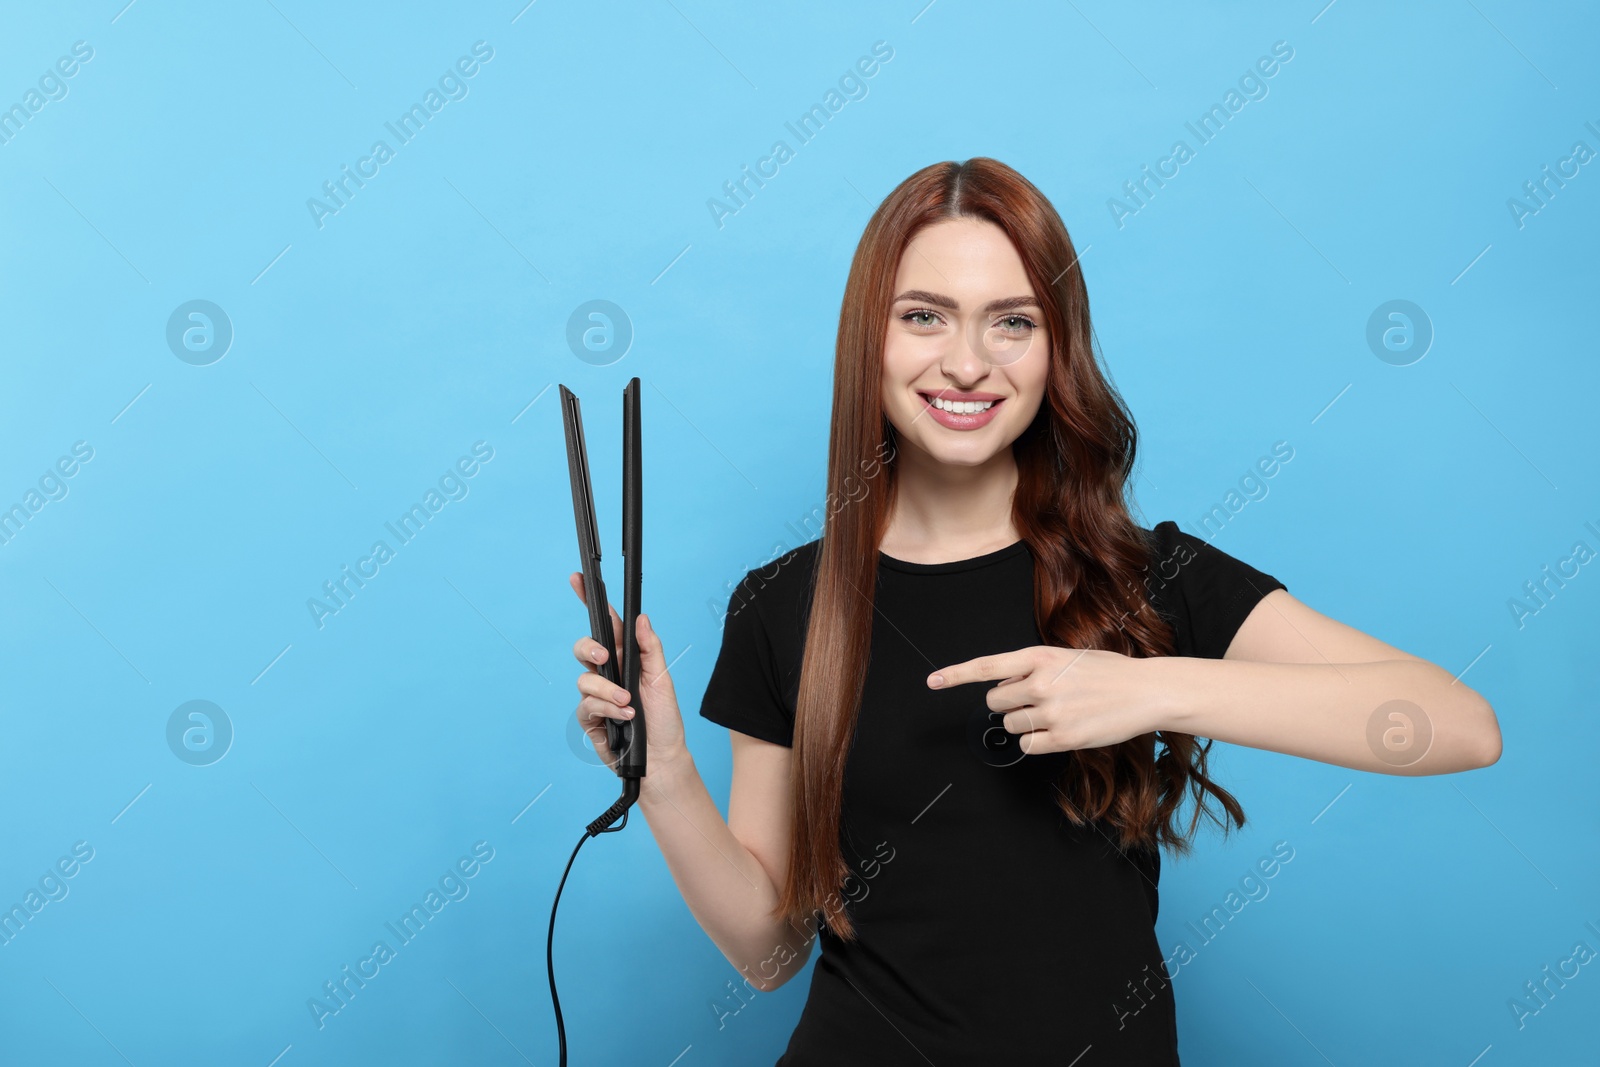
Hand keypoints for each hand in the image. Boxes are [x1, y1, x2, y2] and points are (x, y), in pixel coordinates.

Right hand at [569, 571, 690, 773]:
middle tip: (604, 655)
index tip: (579, 579)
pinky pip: (587, 705)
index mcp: (626, 658)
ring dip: (608, 690)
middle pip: (584, 647)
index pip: (605, 625)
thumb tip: (641, 619)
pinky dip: (606, 708)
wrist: (661, 758)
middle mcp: (608, 674)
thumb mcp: (663, 679)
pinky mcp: (590, 718)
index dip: (591, 601)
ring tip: (628, 702)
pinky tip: (624, 715)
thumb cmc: (664, 719)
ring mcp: (596, 696)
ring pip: (585, 679)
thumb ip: (650, 649)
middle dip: (589, 647)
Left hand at [927, 646, 1164, 754]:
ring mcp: (1052, 711)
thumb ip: (1035, 667)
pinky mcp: (1064, 737)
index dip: (956, 675)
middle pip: (996, 701)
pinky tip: (1057, 731)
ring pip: (1010, 725)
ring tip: (1053, 714)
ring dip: (1023, 723)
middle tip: (1034, 700)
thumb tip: (1006, 686)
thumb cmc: (1107, 672)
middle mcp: (1041, 682)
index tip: (932, 681)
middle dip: (1008, 703)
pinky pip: (1028, 746)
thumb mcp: (1067, 657)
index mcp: (1040, 657)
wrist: (1146, 690)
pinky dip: (1035, 742)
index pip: (988, 666)